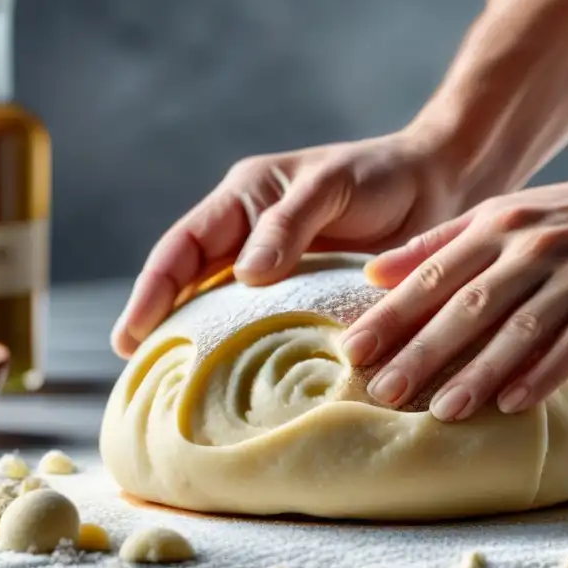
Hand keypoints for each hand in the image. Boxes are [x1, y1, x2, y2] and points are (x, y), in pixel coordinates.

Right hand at [111, 130, 465, 357]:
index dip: (152, 290)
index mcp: (244, 199)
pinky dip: (254, 353)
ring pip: (225, 311)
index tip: (131, 335)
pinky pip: (272, 327)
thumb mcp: (330, 186)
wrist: (436, 186)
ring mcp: (279, 272)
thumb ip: (288, 223)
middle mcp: (251, 238)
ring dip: (202, 345)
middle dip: (161, 326)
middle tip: (140, 378)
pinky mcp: (310, 297)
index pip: (183, 246)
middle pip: (191, 285)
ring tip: (178, 392)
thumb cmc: (380, 175)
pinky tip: (243, 386)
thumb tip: (245, 274)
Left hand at [341, 160, 567, 420]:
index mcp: (497, 226)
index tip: (352, 351)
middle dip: (424, 350)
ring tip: (445, 410)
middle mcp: (533, 246)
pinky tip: (518, 402)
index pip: (433, 275)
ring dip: (481, 370)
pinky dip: (547, 370)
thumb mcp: (503, 214)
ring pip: (522, 326)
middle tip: (384, 391)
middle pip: (469, 304)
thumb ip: (438, 244)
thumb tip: (374, 273)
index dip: (392, 315)